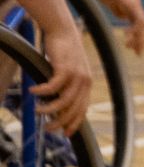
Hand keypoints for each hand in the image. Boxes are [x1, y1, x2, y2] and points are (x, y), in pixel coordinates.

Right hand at [32, 22, 92, 136]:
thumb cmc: (63, 54)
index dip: (75, 122)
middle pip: (73, 108)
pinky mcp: (66, 68)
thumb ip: (64, 89)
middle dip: (60, 121)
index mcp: (87, 84)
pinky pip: (53, 86)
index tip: (66, 134)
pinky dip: (42, 91)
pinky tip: (33, 92)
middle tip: (47, 128)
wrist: (64, 32)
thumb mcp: (66, 74)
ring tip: (37, 109)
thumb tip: (55, 107)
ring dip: (49, 108)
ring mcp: (77, 74)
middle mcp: (85, 81)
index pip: (82, 109)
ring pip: (64, 100)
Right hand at [92, 0, 143, 55]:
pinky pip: (136, 19)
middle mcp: (136, 4)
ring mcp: (135, 3)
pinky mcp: (131, 3)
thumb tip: (123, 18)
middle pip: (141, 25)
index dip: (136, 35)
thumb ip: (118, 10)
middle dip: (139, 40)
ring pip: (141, 24)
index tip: (131, 46)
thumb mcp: (110, 2)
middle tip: (137, 53)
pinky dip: (134, 29)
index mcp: (131, 5)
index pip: (137, 23)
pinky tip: (128, 37)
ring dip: (137, 37)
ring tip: (130, 47)